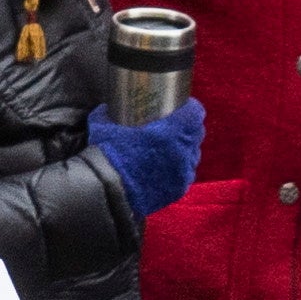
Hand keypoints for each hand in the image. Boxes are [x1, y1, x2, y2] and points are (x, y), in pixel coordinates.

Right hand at [90, 97, 209, 211]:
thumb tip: (105, 108)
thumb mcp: (103, 125)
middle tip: (171, 128)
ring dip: (184, 150)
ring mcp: (183, 171)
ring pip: (193, 154)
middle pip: (196, 132)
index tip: (178, 108)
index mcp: (171, 129)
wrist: (108, 191)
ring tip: (168, 150)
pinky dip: (179, 170)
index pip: (195, 112)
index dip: (188, 108)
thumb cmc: (108, 154)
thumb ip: (108, 113)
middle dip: (187, 128)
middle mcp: (183, 150)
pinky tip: (165, 169)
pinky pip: (186, 175)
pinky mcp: (179, 189)